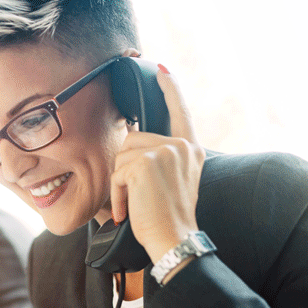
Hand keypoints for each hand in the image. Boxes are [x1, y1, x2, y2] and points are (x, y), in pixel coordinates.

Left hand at [110, 64, 204, 269]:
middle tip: (140, 195)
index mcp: (190, 149)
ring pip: (122, 154)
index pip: (180, 112)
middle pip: (133, 138)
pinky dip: (117, 194)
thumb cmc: (169, 217)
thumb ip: (162, 157)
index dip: (170, 89)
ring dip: (120, 182)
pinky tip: (129, 208)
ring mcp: (165, 152)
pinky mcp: (146, 163)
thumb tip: (134, 138)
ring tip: (136, 202)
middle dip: (126, 167)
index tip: (161, 69)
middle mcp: (181, 146)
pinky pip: (117, 173)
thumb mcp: (174, 180)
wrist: (174, 238)